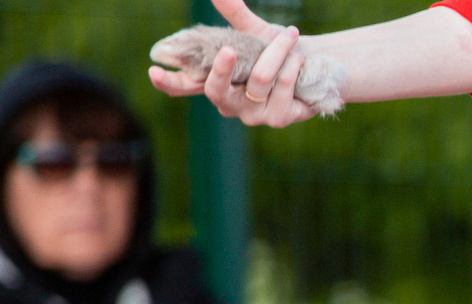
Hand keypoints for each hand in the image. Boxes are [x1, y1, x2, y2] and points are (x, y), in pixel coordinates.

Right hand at [147, 0, 323, 128]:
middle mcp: (230, 104)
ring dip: (278, 51)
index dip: (168, 82)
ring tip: (290, 35)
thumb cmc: (276, 52)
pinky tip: (299, 59)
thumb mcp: (253, 32)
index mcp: (215, 83)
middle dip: (223, 68)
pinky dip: (292, 65)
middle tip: (229, 50)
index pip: (184, 87)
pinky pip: (282, 86)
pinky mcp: (278, 119)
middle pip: (216, 91)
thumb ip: (234, 14)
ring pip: (260, 79)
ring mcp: (253, 115)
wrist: (315, 68)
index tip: (154, 71)